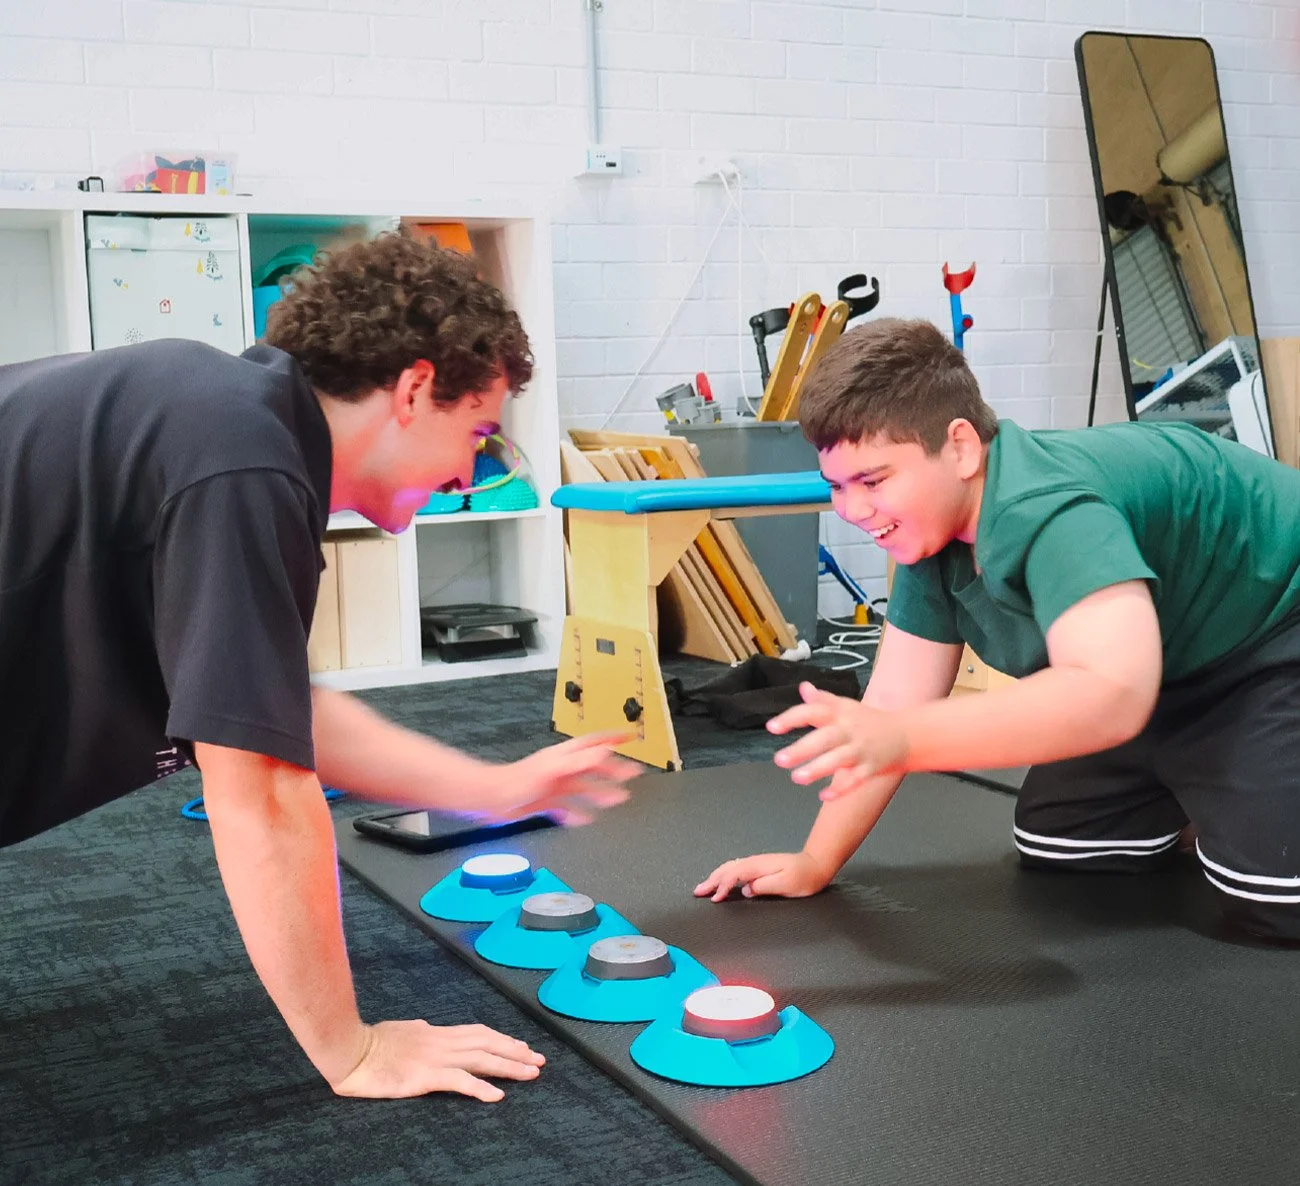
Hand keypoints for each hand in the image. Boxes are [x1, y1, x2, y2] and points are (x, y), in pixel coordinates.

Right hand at [331, 1019, 544, 1101]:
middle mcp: (442, 1041)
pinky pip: (460, 1081)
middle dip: (516, 1051)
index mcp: (436, 1031)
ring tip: (531, 1073)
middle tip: (539, 1059)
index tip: (521, 1045)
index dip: (502, 1039)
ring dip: (509, 1066)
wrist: (352, 1049)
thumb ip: (417, 1030)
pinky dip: (481, 1087)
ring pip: (482, 1059)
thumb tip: (424, 1025)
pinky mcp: (426, 1075)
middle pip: (488, 1043)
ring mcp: (436, 1057)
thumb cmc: (372, 1042)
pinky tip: (497, 1095)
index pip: (478, 1033)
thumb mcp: (402, 1030)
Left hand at [480, 732, 639, 825]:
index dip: (612, 739)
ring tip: (617, 798)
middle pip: (593, 766)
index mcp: (563, 756)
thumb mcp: (553, 769)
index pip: (594, 742)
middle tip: (632, 773)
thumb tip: (604, 752)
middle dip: (614, 769)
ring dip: (601, 792)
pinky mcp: (544, 801)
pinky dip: (578, 812)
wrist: (490, 799)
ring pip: (583, 787)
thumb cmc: (515, 782)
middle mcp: (560, 768)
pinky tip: (585, 819)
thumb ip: (579, 761)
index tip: (630, 737)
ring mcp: (553, 785)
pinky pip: (566, 807)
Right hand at [693, 851, 831, 901]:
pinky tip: (722, 879)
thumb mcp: (786, 884)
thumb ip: (764, 886)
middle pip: (727, 869)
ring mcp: (756, 863)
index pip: (733, 875)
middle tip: (698, 892)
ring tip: (704, 887)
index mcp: (758, 867)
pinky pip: (736, 869)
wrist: (816, 864)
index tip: (715, 899)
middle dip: (711, 880)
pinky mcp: (759, 866)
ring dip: (716, 877)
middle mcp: (754, 862)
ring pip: (730, 867)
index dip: (722, 886)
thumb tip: (746, 890)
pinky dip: (725, 874)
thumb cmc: (804, 877)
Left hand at [768, 683, 909, 798]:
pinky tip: (823, 796)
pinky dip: (841, 789)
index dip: (792, 718)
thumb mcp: (847, 706)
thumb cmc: (869, 721)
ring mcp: (861, 750)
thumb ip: (823, 700)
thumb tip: (804, 688)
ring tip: (797, 778)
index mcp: (840, 713)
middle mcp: (849, 730)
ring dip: (818, 769)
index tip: (772, 727)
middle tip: (779, 760)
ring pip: (839, 759)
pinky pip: (855, 780)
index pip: (813, 711)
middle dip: (802, 749)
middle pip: (825, 738)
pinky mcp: (871, 767)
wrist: (906, 735)